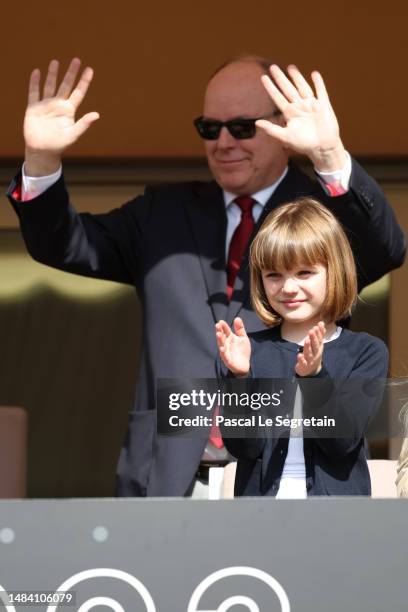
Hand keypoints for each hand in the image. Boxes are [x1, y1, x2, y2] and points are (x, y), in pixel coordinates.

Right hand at [24, 58, 99, 175]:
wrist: (42, 151)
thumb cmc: (59, 144)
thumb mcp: (73, 134)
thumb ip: (84, 124)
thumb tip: (97, 115)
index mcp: (69, 110)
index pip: (78, 93)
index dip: (84, 81)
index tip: (90, 69)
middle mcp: (58, 105)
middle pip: (66, 85)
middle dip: (71, 73)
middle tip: (76, 60)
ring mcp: (45, 105)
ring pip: (50, 86)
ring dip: (53, 74)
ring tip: (56, 62)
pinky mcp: (33, 108)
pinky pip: (34, 93)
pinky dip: (34, 83)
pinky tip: (37, 72)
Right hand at [215, 317, 250, 375]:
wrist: (244, 365)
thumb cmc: (242, 351)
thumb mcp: (243, 338)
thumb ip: (240, 329)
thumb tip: (237, 318)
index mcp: (230, 338)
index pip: (226, 330)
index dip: (223, 326)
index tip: (221, 321)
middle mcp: (226, 344)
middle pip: (222, 336)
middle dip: (219, 331)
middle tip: (218, 325)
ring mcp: (226, 351)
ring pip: (221, 345)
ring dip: (219, 340)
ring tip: (218, 334)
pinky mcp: (227, 359)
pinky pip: (224, 355)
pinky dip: (223, 352)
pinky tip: (222, 348)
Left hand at [256, 64, 345, 171]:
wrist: (322, 148)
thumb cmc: (303, 144)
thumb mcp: (285, 137)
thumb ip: (271, 129)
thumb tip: (256, 123)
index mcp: (290, 113)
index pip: (278, 98)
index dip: (271, 88)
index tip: (263, 77)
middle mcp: (299, 107)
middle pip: (288, 89)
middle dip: (281, 78)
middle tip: (273, 67)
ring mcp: (311, 105)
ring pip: (302, 87)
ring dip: (297, 77)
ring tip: (290, 67)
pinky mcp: (323, 106)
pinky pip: (321, 91)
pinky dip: (318, 83)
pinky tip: (314, 74)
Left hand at [295, 322, 325, 376]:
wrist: (312, 370)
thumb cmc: (314, 354)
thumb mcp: (318, 344)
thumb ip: (320, 334)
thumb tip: (321, 322)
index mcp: (319, 347)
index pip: (320, 339)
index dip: (319, 333)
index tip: (317, 325)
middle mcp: (315, 353)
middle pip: (315, 346)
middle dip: (314, 338)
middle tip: (312, 330)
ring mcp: (310, 360)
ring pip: (309, 353)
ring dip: (308, 347)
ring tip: (306, 340)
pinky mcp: (304, 365)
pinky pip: (303, 362)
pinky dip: (301, 359)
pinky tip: (299, 355)